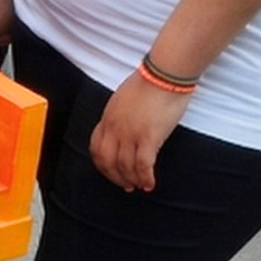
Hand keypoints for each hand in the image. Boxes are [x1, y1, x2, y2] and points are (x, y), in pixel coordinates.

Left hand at [88, 74, 191, 193]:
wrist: (163, 74)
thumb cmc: (149, 83)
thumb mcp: (124, 99)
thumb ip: (120, 114)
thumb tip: (125, 125)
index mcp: (107, 117)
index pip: (96, 147)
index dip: (102, 163)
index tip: (111, 171)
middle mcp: (114, 128)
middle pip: (107, 161)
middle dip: (115, 176)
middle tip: (125, 185)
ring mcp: (130, 133)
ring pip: (124, 166)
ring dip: (131, 180)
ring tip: (140, 186)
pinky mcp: (148, 137)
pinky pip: (142, 164)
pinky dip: (145, 177)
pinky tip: (150, 183)